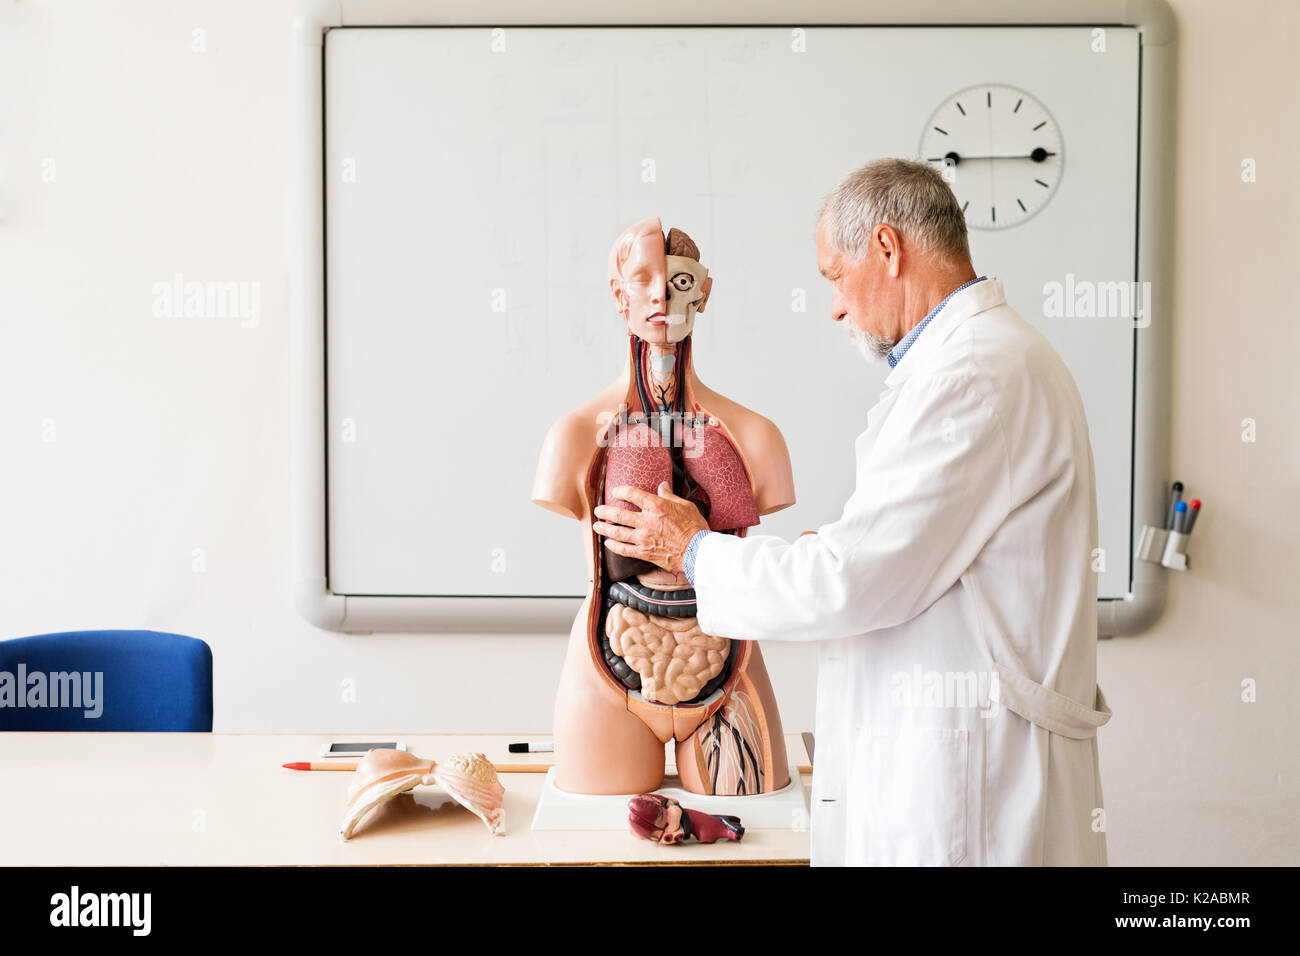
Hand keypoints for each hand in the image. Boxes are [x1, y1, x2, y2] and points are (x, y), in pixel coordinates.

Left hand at [592, 482, 709, 574]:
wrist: (697, 551)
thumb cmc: (695, 528)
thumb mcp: (685, 505)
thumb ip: (670, 496)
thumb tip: (662, 486)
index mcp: (656, 506)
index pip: (632, 494)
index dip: (621, 491)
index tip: (616, 492)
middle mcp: (646, 520)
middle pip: (618, 514)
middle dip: (604, 511)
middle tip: (597, 510)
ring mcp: (643, 538)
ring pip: (617, 532)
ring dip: (604, 528)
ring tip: (596, 526)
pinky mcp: (644, 552)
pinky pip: (624, 550)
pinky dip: (614, 547)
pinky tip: (608, 544)